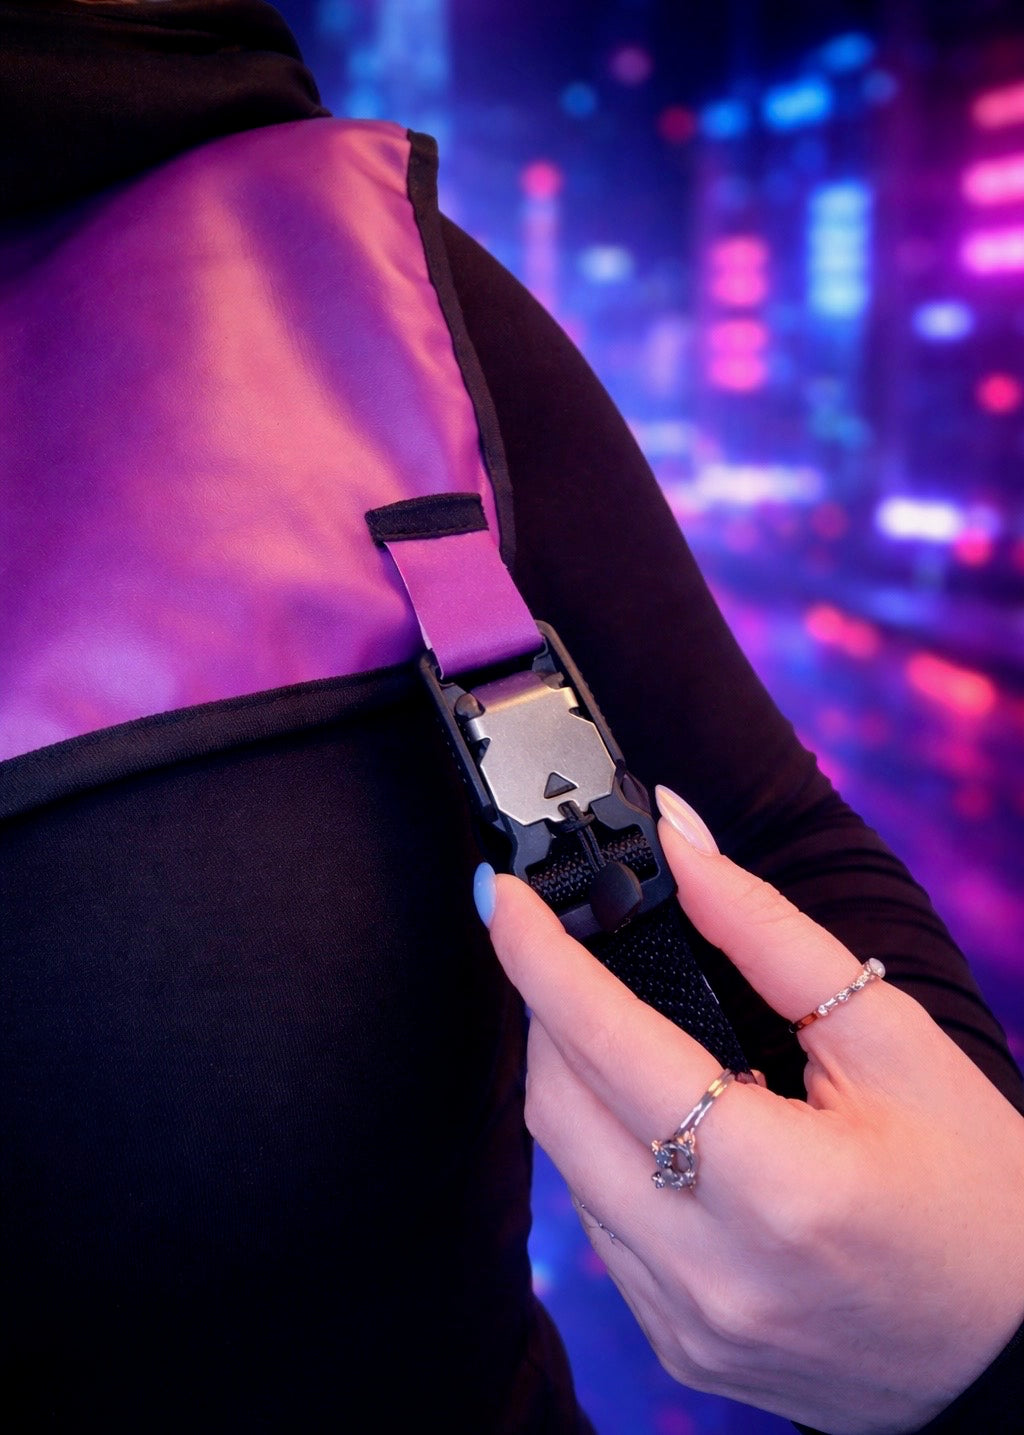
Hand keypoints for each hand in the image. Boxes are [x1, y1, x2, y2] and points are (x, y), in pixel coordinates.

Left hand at [477, 787, 1023, 1433]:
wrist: (1013, 1350)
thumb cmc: (976, 1190)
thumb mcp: (891, 1040)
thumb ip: (767, 933)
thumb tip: (677, 843)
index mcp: (778, 1187)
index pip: (611, 1048)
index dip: (540, 958)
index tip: (500, 894)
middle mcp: (712, 1271)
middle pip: (558, 1108)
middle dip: (545, 1010)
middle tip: (565, 948)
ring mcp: (687, 1322)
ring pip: (566, 1168)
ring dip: (572, 1078)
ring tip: (616, 1022)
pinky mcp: (678, 1346)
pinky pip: (599, 1226)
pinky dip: (604, 1150)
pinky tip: (653, 1115)